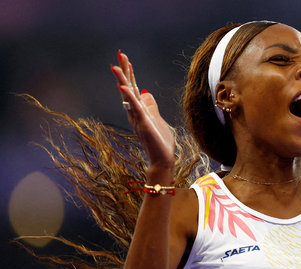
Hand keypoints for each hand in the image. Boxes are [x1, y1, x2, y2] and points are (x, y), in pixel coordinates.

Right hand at [111, 51, 175, 171]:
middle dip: (125, 71)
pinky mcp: (143, 123)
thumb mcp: (157, 119)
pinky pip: (135, 107)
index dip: (130, 74)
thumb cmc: (160, 142)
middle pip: (128, 88)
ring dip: (122, 80)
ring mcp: (138, 118)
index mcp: (139, 110)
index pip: (133, 88)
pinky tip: (124, 86)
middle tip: (120, 54)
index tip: (126, 59)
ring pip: (128, 95)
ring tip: (116, 66)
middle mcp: (135, 113)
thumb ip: (151, 106)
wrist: (162, 159)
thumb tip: (146, 93)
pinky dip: (129, 96)